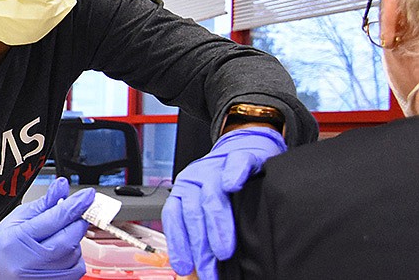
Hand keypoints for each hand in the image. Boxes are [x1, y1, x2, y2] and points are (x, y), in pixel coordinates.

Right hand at [0, 177, 94, 279]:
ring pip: (74, 254)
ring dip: (74, 240)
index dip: (75, 205)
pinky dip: (75, 256)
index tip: (87, 195)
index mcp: (18, 238)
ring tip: (59, 235)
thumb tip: (62, 186)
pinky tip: (62, 251)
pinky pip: (76, 269)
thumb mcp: (19, 217)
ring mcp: (41, 277)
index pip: (54, 219)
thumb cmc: (6, 243)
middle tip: (75, 215)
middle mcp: (29, 261)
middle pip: (68, 239)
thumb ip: (44, 203)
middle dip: (77, 222)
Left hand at [161, 127, 285, 278]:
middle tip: (209, 270)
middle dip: (200, 245)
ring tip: (223, 250)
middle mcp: (195, 178)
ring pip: (212, 194)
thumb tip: (196, 270)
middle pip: (192, 212)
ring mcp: (217, 167)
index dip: (178, 244)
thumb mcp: (205, 209)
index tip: (185, 267)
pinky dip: (234, 174)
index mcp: (183, 191)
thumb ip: (200, 234)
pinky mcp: (242, 157)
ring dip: (216, 224)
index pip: (173, 217)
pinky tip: (234, 185)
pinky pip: (236, 164)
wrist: (244, 151)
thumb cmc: (226, 188)